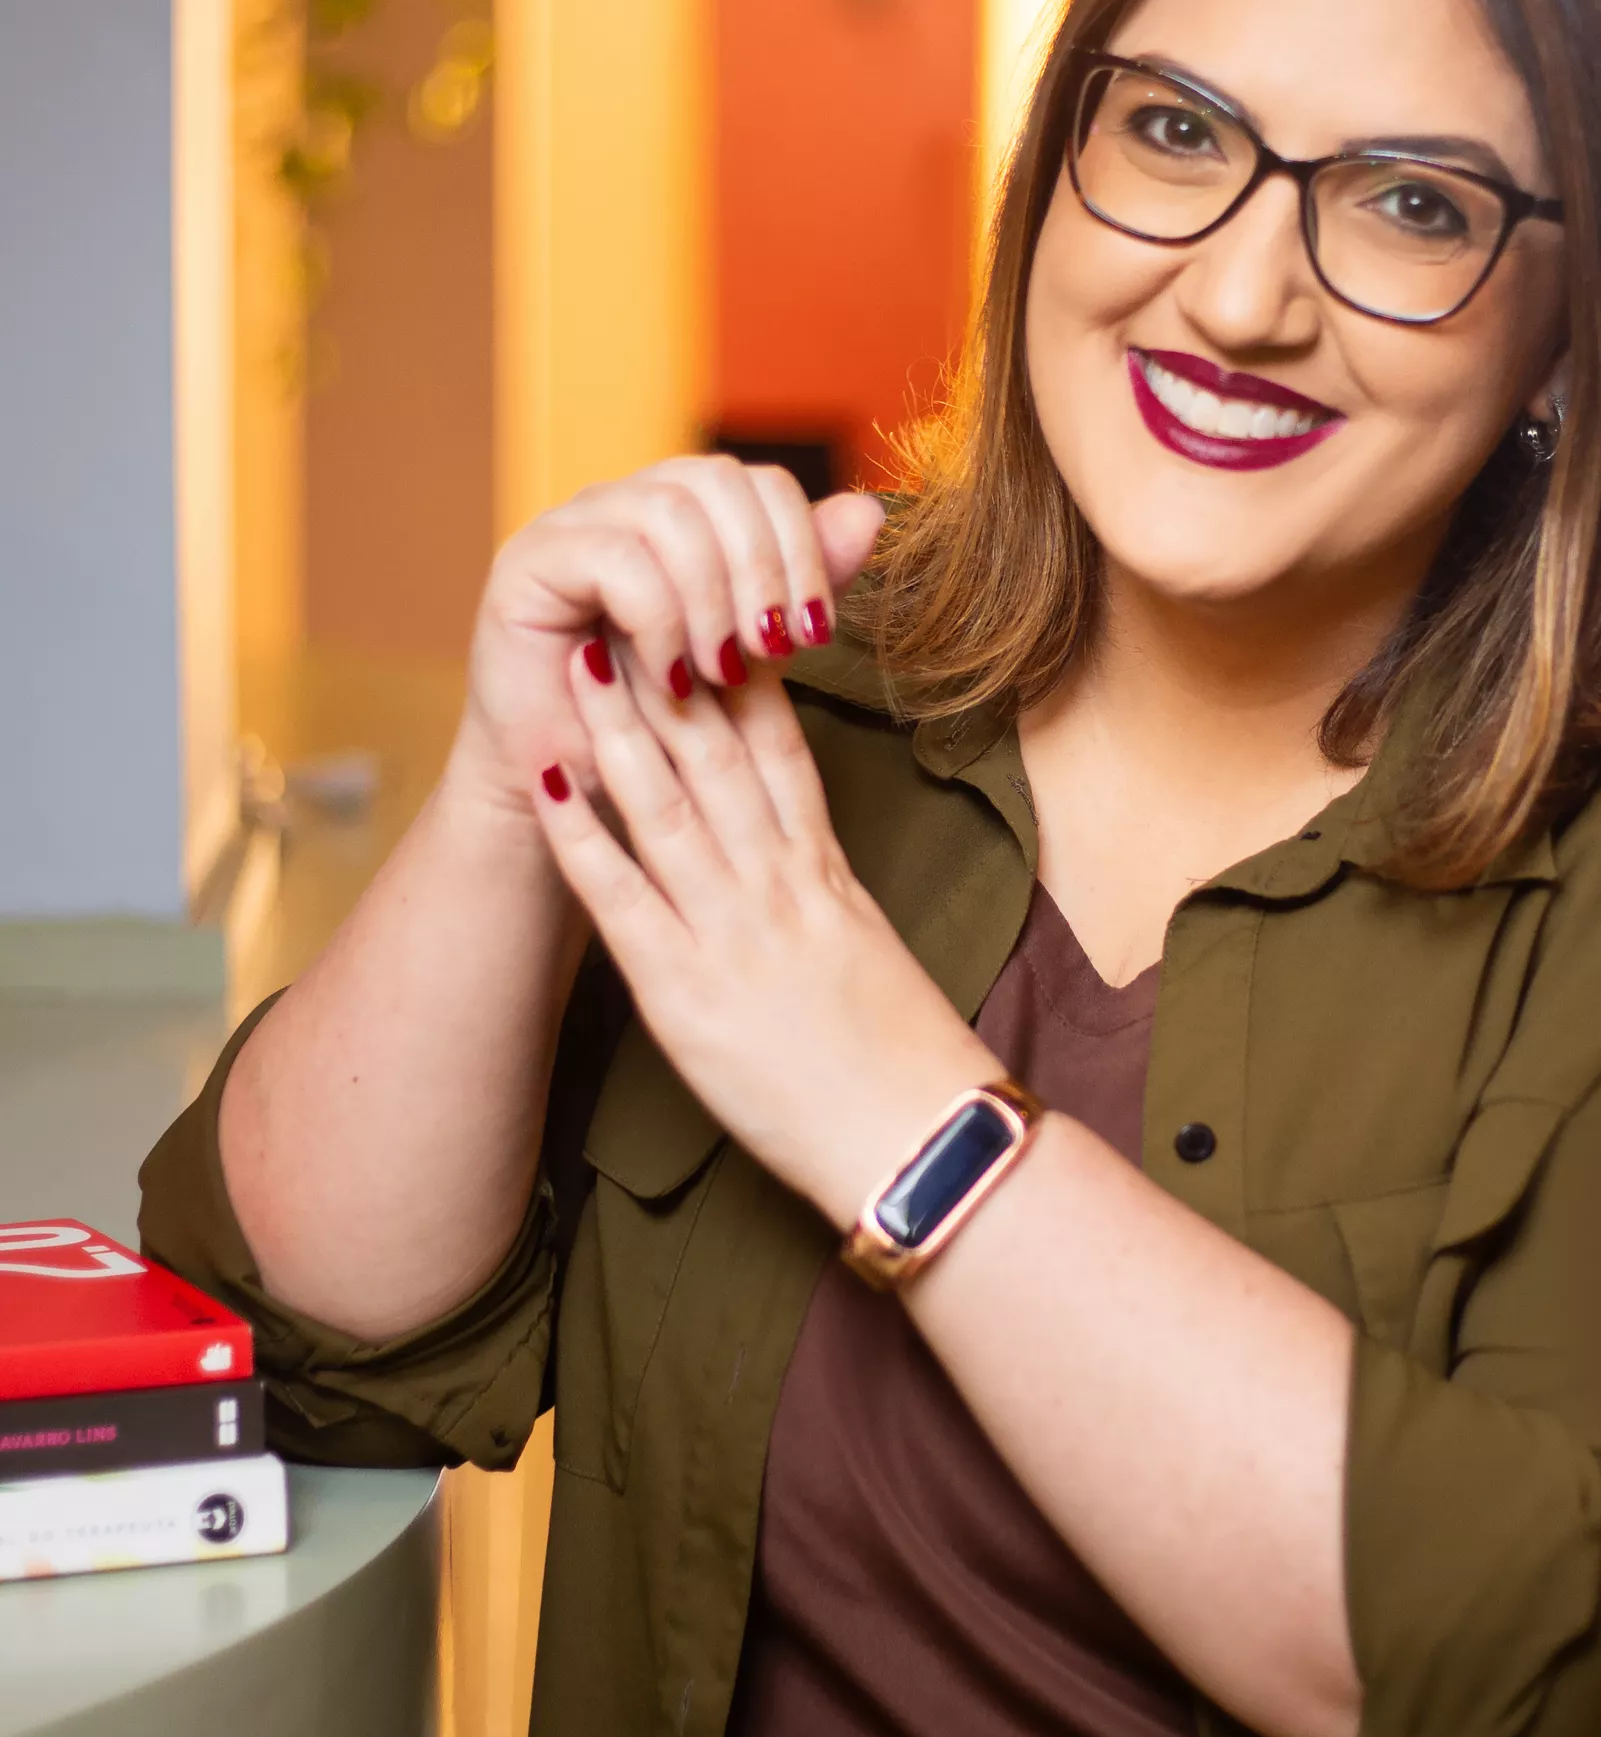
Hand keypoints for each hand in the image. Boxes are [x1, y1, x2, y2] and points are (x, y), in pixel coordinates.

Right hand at [446, 456, 885, 819]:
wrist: (574, 798)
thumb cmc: (663, 732)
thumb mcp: (750, 654)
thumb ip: (800, 585)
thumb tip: (870, 513)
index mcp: (685, 512)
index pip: (761, 482)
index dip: (804, 548)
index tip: (816, 634)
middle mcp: (627, 502)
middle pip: (718, 482)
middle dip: (764, 570)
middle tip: (775, 651)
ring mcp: (573, 525)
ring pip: (671, 513)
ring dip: (713, 600)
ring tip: (723, 672)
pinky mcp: (529, 562)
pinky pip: (616, 560)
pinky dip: (661, 622)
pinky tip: (673, 679)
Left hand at [529, 625, 998, 1225]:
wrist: (918, 1138)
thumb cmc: (900, 1061)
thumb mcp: (869, 953)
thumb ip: (828, 895)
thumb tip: (802, 858)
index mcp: (826, 873)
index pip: (781, 748)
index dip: (739, 672)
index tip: (709, 607)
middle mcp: (778, 885)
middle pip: (718, 755)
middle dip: (668, 672)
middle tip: (628, 598)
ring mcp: (731, 932)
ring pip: (668, 805)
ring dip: (617, 728)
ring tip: (578, 660)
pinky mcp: (685, 992)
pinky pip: (621, 897)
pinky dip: (580, 834)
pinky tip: (546, 782)